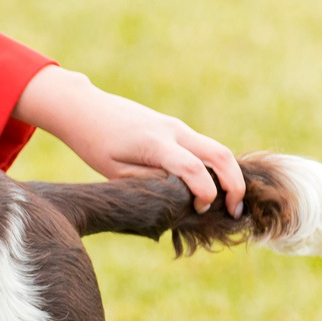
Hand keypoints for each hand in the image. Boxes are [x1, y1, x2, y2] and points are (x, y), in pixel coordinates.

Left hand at [15, 66, 244, 214]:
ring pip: (217, 148)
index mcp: (154, 143)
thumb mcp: (116, 173)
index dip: (204, 193)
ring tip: (230, 204)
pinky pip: (205, 147)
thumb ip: (149, 184)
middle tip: (236, 211)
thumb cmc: (95, 144)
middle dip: (235, 184)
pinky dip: (218, 166)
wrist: (86, 109)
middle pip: (219, 154)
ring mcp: (177, 127)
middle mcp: (172, 130)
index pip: (193, 168)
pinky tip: (216, 188)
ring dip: (231, 175)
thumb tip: (179, 200)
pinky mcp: (176, 128)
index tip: (200, 210)